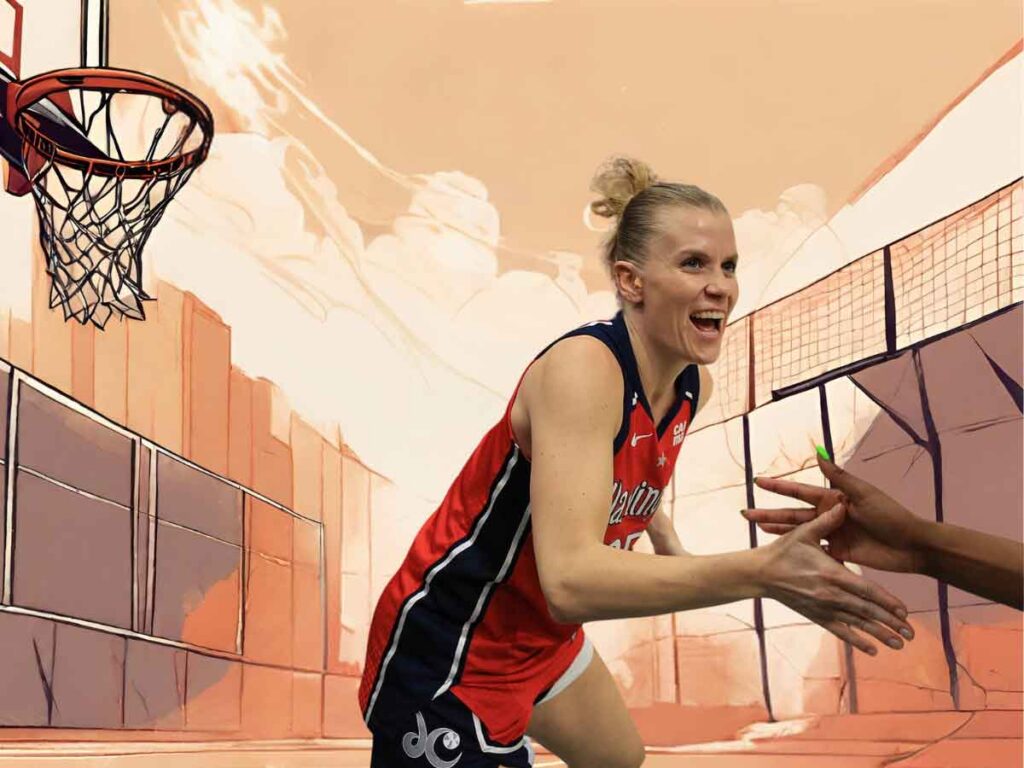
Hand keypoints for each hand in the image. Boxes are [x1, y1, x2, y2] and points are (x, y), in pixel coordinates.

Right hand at [743, 453, 926, 573]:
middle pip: (793, 513)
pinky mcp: (839, 552)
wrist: (912, 546)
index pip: (800, 491)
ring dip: (779, 530)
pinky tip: (783, 550)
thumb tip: (818, 453)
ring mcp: (833, 534)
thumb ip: (839, 477)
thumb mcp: (864, 494)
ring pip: (799, 531)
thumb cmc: (891, 516)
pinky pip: (813, 550)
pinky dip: (798, 549)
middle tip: (746, 514)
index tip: (758, 481)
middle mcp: (830, 515)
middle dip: (770, 512)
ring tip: (758, 530)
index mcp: (834, 498)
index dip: (779, 487)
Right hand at [755, 501, 913, 654]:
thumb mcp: (803, 533)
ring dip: (879, 634)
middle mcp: (830, 594)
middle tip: (910, 634)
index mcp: (831, 574)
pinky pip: (839, 630)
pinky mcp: (815, 616)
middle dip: (890, 622)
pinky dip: (856, 640)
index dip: (887, 601)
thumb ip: (826, 521)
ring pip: (856, 623)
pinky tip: (872, 649)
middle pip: (866, 611)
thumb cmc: (783, 551)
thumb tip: (844, 504)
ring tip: (899, 644)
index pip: (866, 590)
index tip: (905, 611)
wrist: (760, 574)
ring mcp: (823, 607)